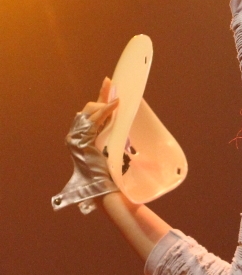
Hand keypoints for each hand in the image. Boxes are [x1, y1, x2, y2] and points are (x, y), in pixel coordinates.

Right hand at [52, 77, 119, 213]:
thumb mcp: (118, 147)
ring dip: (104, 104)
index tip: (109, 83)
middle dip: (102, 95)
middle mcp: (78, 137)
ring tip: (117, 101)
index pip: (93, 112)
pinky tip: (114, 106)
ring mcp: (77, 140)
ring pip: (89, 112)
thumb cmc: (115, 175)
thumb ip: (119, 133)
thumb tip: (131, 118)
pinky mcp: (81, 143)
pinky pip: (93, 122)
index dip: (101, 96)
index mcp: (86, 138)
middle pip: (89, 109)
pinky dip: (104, 112)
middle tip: (113, 85)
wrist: (109, 191)